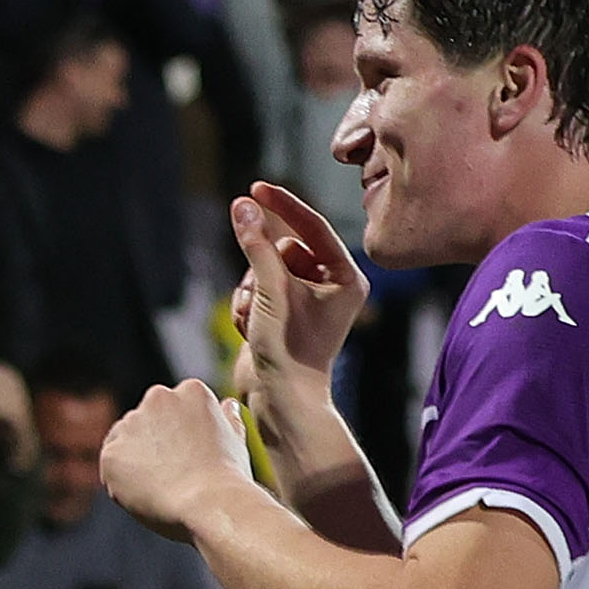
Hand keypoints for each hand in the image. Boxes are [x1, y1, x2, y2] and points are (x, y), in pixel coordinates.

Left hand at [99, 379, 249, 539]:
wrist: (209, 503)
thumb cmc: (227, 477)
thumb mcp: (236, 440)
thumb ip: (227, 419)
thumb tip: (228, 405)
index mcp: (191, 390)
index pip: (171, 410)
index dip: (177, 438)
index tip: (188, 459)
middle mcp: (158, 398)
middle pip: (145, 422)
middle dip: (153, 445)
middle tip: (173, 475)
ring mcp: (132, 423)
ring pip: (125, 443)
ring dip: (135, 462)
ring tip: (162, 487)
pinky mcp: (111, 451)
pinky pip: (111, 468)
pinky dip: (121, 483)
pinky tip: (146, 495)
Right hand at [230, 184, 367, 391]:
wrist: (280, 400)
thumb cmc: (289, 349)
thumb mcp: (271, 290)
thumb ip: (256, 244)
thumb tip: (241, 206)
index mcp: (347, 278)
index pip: (312, 228)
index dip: (282, 207)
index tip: (255, 188)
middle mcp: (330, 287)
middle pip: (282, 251)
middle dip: (261, 271)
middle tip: (258, 297)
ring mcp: (306, 302)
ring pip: (263, 271)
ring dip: (249, 292)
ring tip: (254, 320)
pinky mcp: (283, 315)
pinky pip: (255, 291)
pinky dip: (246, 306)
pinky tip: (250, 329)